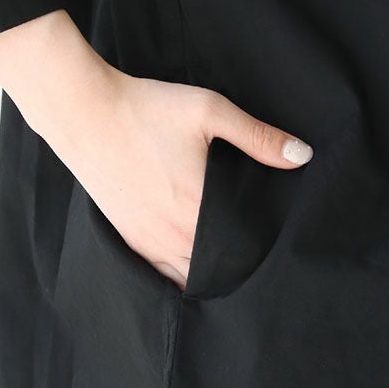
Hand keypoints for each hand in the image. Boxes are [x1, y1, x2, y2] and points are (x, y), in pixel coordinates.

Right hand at [60, 70, 313, 290]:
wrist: (85, 112)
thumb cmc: (146, 109)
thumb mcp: (209, 111)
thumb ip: (257, 136)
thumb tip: (303, 155)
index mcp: (199, 207)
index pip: (243, 246)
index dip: (261, 248)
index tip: (274, 244)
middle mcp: (175, 234)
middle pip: (218, 268)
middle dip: (239, 265)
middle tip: (256, 256)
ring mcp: (149, 240)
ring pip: (190, 278)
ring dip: (210, 274)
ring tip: (228, 266)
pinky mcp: (130, 238)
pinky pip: (162, 274)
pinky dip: (180, 276)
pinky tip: (192, 269)